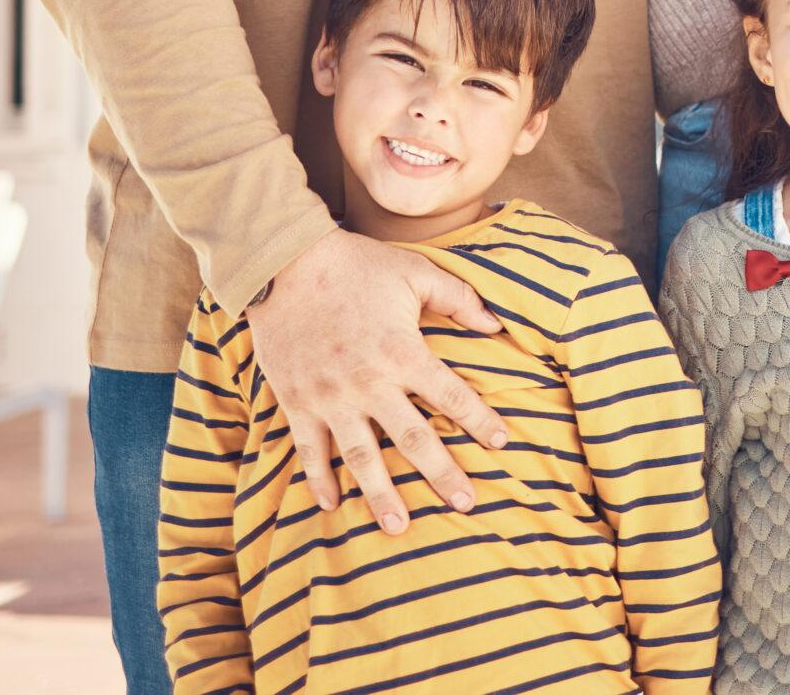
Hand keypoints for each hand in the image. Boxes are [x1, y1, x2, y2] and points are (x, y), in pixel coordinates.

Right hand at [249, 229, 508, 532]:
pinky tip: (331, 505)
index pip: (451, 396)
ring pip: (360, 456)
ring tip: (399, 527)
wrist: (286, 262)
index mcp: (403, 352)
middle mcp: (369, 382)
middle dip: (442, 474)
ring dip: (380, 494)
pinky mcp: (296, 401)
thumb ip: (459, 298)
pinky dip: (319, 478)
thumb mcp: (416, 271)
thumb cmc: (357, 265)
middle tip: (466, 505)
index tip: (503, 443)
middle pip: (412, 438)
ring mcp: (330, 396)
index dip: (480, 421)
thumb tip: (497, 324)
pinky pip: (309, 449)